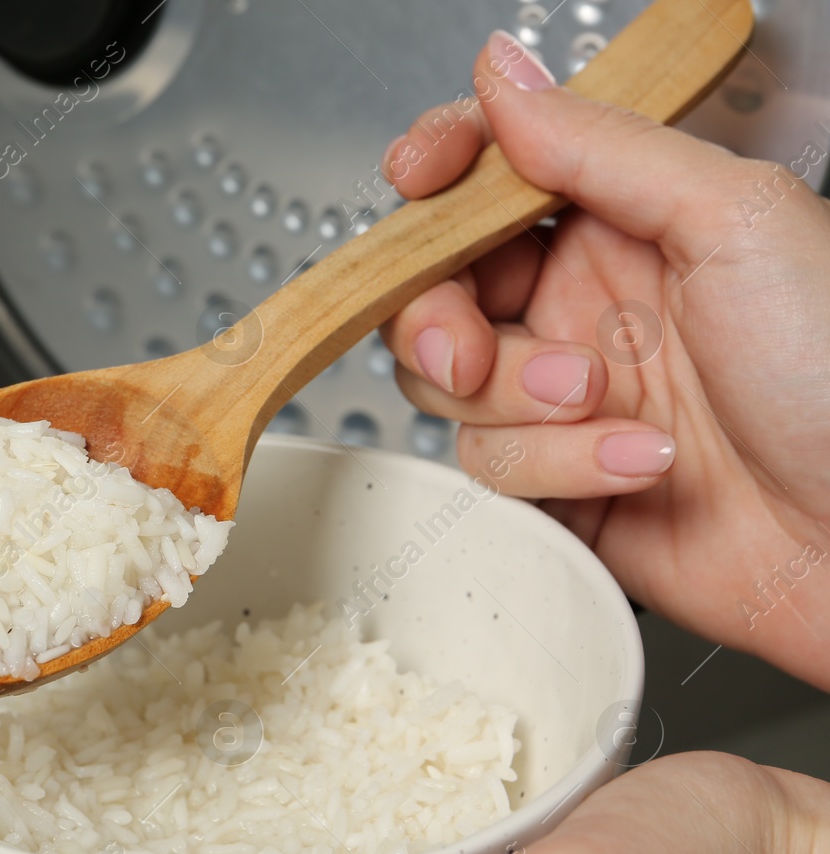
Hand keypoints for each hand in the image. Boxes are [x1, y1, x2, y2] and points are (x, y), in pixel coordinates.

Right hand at [379, 32, 829, 689]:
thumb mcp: (730, 219)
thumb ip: (600, 147)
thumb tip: (507, 78)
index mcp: (623, 226)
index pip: (491, 181)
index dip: (439, 178)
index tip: (417, 186)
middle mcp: (583, 307)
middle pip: (437, 291)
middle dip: (438, 320)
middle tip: (471, 349)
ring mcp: (563, 398)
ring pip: (450, 388)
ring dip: (515, 401)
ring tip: (598, 402)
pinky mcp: (557, 479)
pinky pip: (491, 466)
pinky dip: (556, 465)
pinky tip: (635, 463)